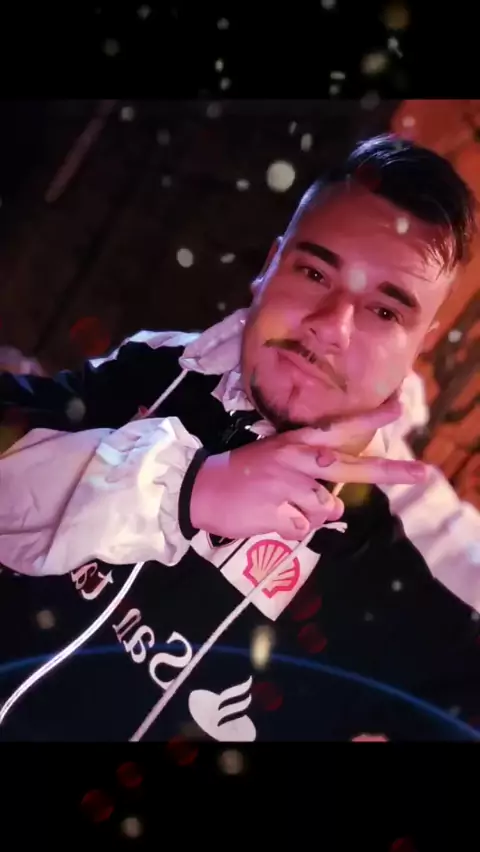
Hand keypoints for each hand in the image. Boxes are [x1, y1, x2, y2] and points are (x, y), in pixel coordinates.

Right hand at [190, 397, 426, 540]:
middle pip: (350, 468)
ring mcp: (289, 487)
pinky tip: (268, 515)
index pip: (337, 428)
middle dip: (389, 471)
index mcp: (295, 443)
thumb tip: (336, 503)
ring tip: (280, 504)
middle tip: (422, 473)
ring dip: (309, 513)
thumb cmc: (241, 473)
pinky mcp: (279, 514)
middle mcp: (297, 461)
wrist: (200, 489)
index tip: (398, 410)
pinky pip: (303, 528)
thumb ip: (309, 473)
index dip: (369, 419)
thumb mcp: (276, 458)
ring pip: (326, 508)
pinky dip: (289, 527)